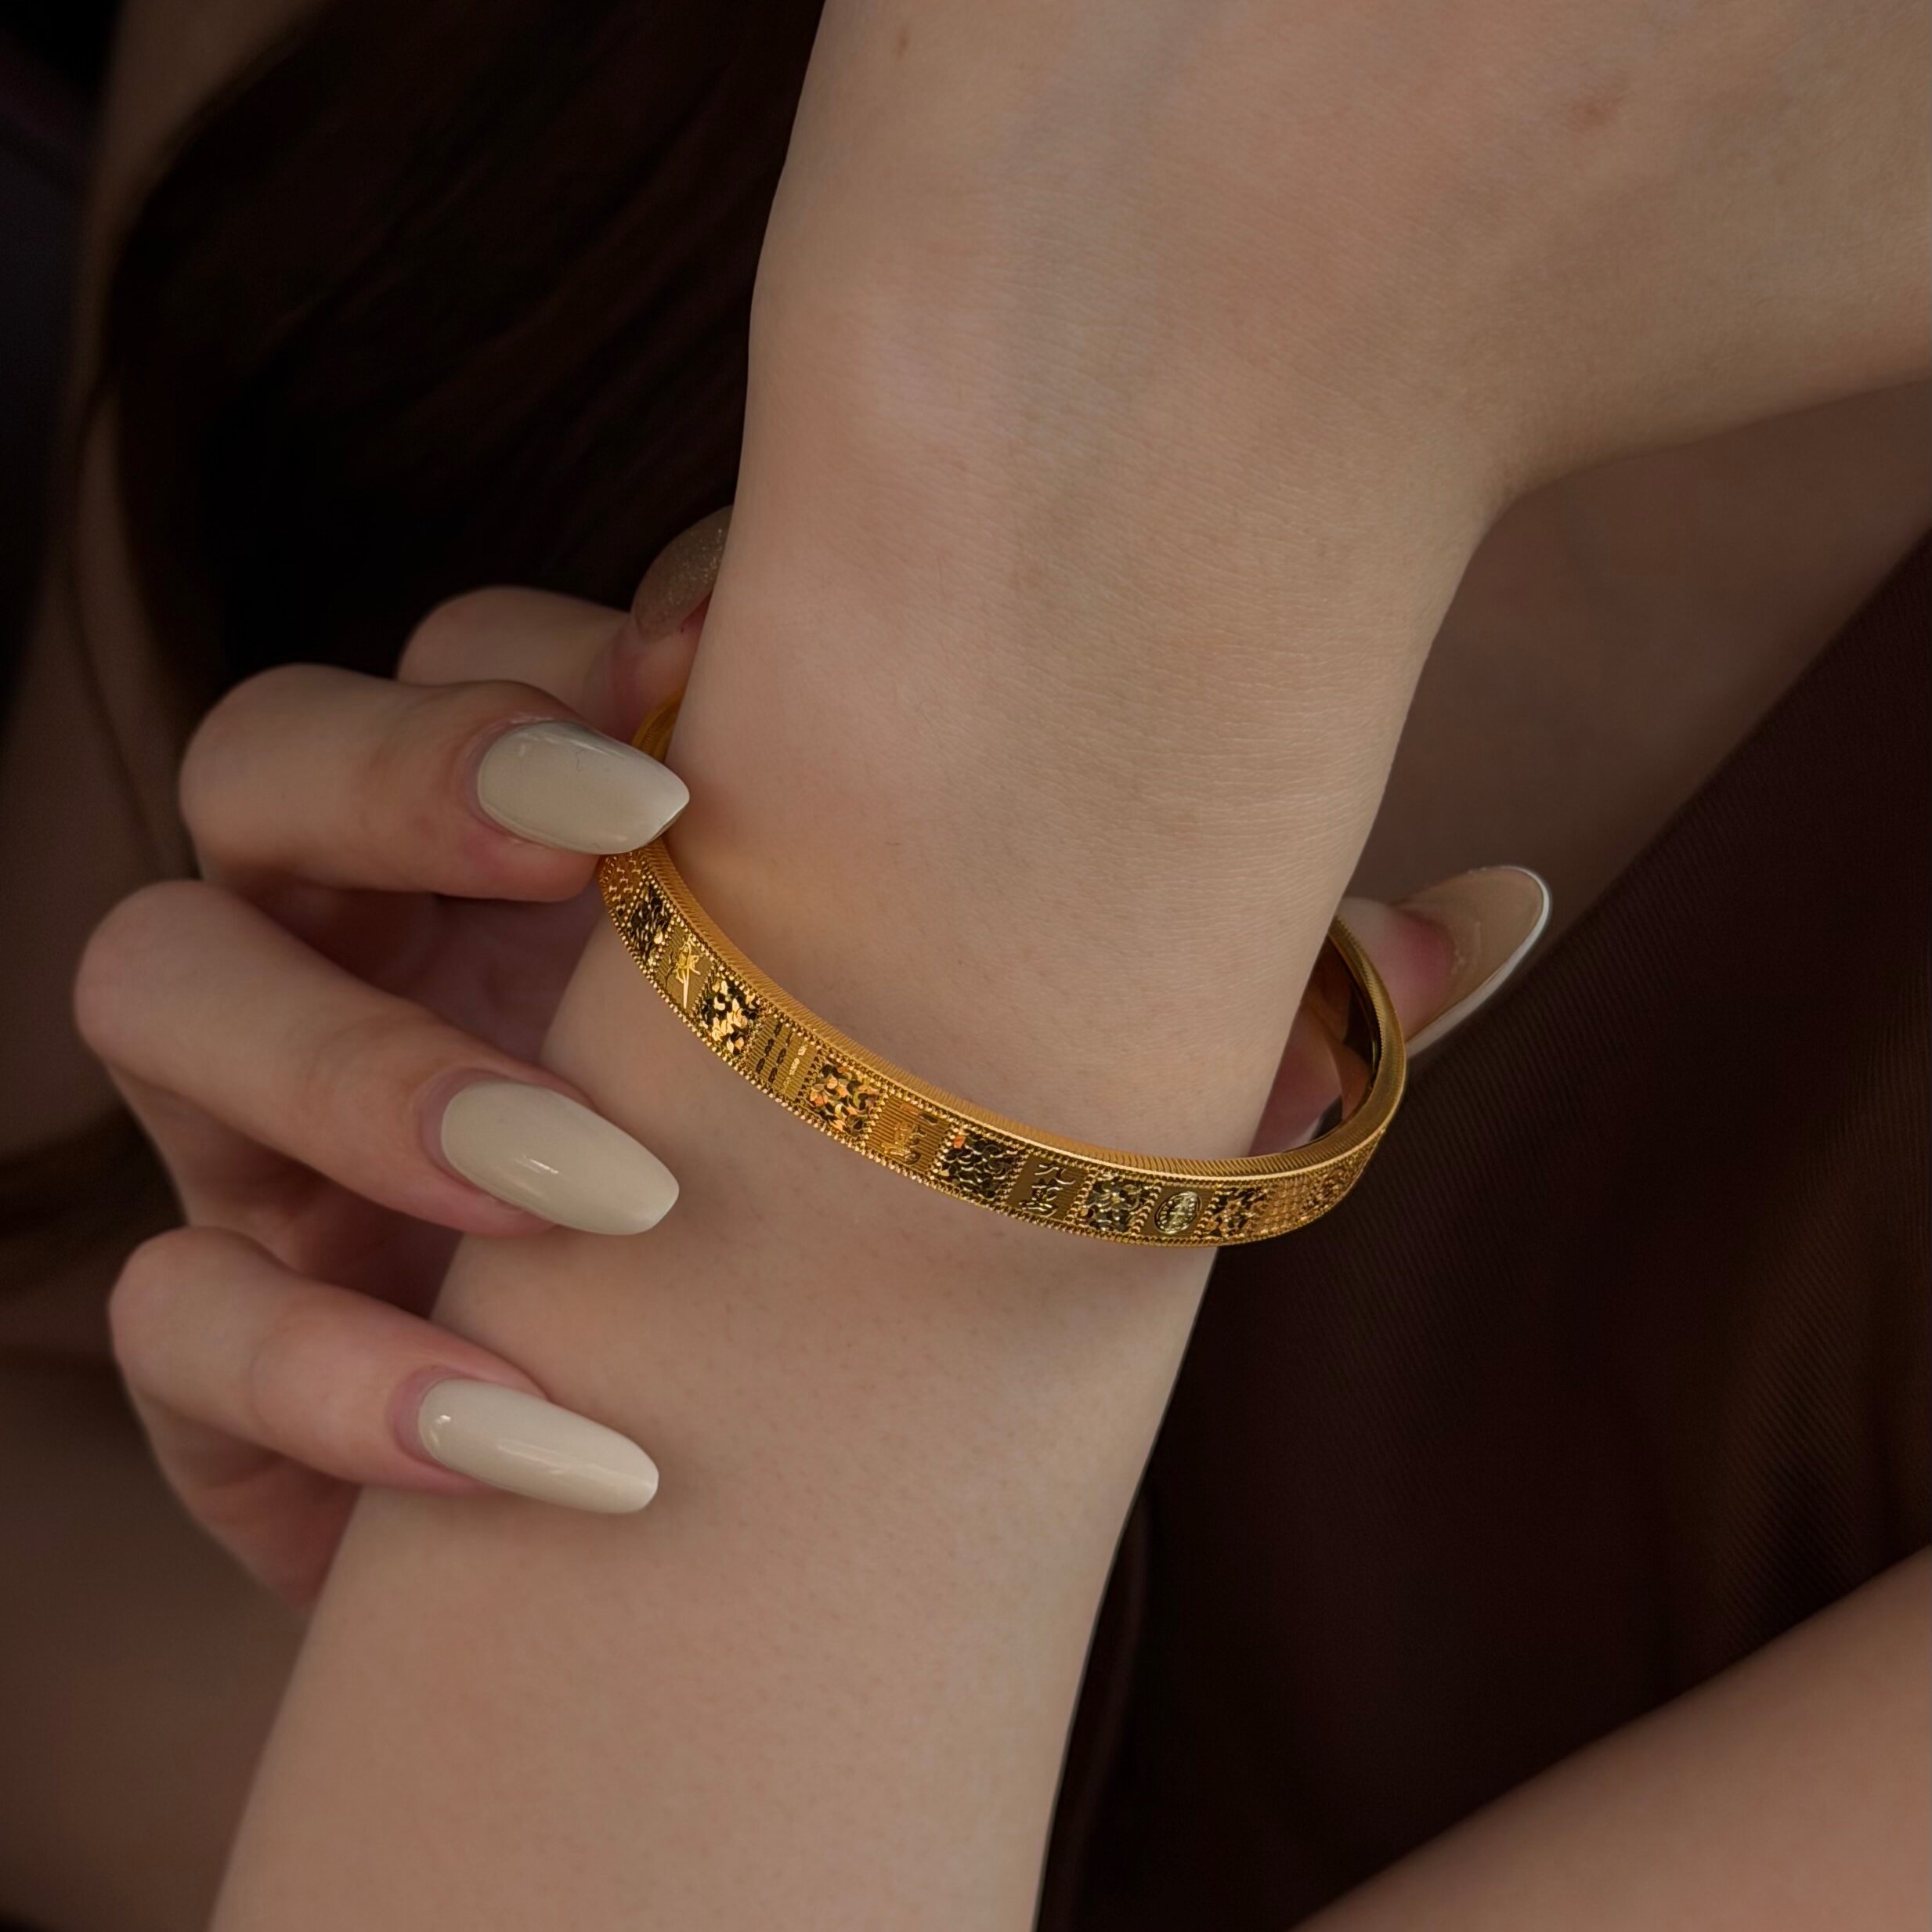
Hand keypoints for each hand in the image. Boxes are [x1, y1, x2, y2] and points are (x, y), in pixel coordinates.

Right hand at [74, 507, 1544, 1604]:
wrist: (719, 1464)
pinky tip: (536, 1454)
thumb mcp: (1038, 1090)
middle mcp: (383, 938)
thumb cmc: (887, 1229)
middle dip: (423, 762)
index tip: (759, 686)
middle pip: (281, 746)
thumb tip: (1506, 908)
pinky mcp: (233, 1334)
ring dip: (356, 1069)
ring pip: (168, 984)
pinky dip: (324, 1379)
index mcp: (563, 848)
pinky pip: (175, 1321)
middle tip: (628, 813)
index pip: (522, 653)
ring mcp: (274, 1124)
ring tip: (594, 1173)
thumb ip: (1247, 997)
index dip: (610, 641)